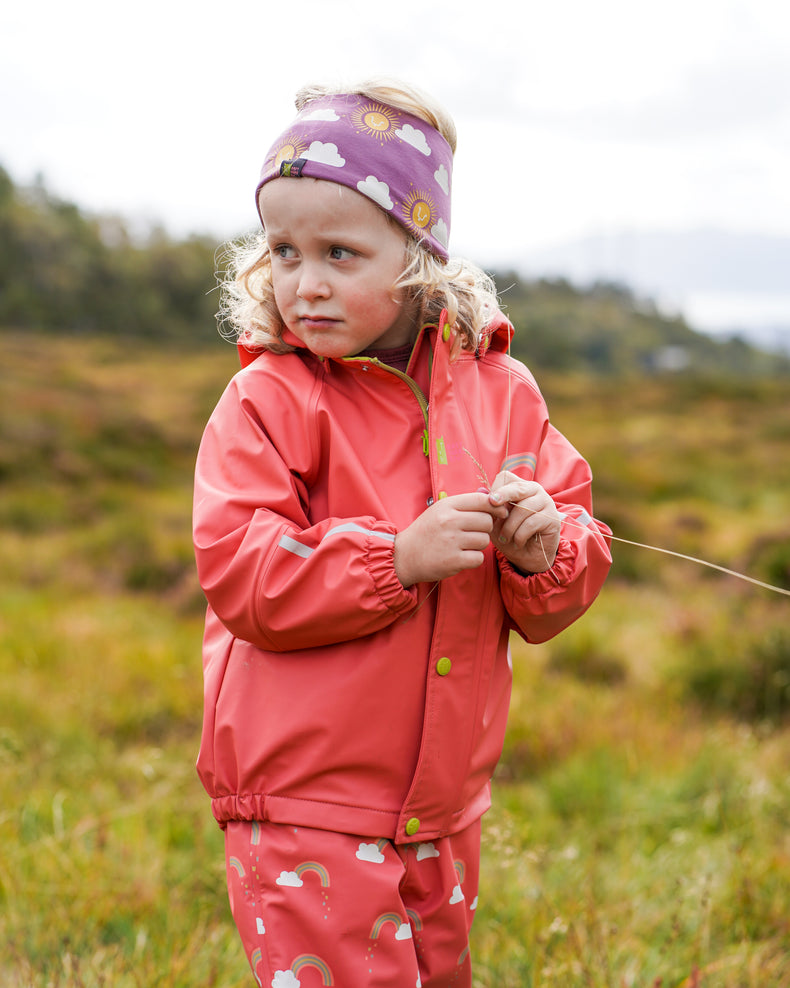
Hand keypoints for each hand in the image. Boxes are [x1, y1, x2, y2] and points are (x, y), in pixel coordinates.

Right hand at [394, 492, 508, 587]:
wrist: (404, 556)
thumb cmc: (426, 531)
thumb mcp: (440, 510)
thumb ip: (465, 504)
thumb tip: (493, 497)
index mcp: (447, 505)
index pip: (482, 499)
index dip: (495, 506)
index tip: (499, 512)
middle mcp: (449, 521)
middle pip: (487, 521)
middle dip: (484, 528)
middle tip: (472, 533)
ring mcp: (451, 541)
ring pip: (484, 540)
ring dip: (478, 544)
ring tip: (464, 545)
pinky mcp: (453, 561)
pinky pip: (479, 558)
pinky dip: (473, 559)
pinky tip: (461, 557)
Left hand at [487, 471, 561, 573]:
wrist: (528, 558)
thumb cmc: (510, 536)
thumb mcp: (495, 523)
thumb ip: (489, 509)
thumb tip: (480, 491)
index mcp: (518, 487)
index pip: (506, 477)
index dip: (495, 488)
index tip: (489, 502)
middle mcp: (533, 490)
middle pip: (516, 487)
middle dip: (502, 495)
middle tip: (492, 503)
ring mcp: (545, 502)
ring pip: (523, 508)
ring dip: (509, 526)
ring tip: (505, 538)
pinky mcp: (552, 518)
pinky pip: (531, 523)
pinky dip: (520, 535)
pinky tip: (518, 542)